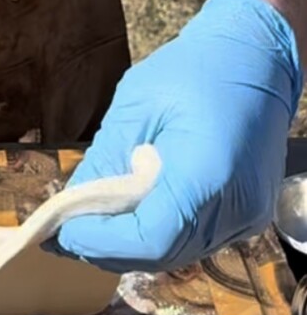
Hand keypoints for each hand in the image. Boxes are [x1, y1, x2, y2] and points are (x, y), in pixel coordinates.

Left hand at [54, 0, 300, 272]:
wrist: (255, 60)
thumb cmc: (193, 70)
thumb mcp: (136, 106)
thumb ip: (104, 163)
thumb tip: (71, 209)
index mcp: (208, 173)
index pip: (151, 236)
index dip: (101, 241)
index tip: (60, 232)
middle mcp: (235, 207)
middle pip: (163, 253)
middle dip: (109, 248)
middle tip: (66, 231)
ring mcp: (247, 217)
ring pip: (178, 254)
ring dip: (131, 246)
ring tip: (90, 225)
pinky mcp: (248, 217)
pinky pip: (195, 241)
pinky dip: (158, 236)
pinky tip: (129, 218)